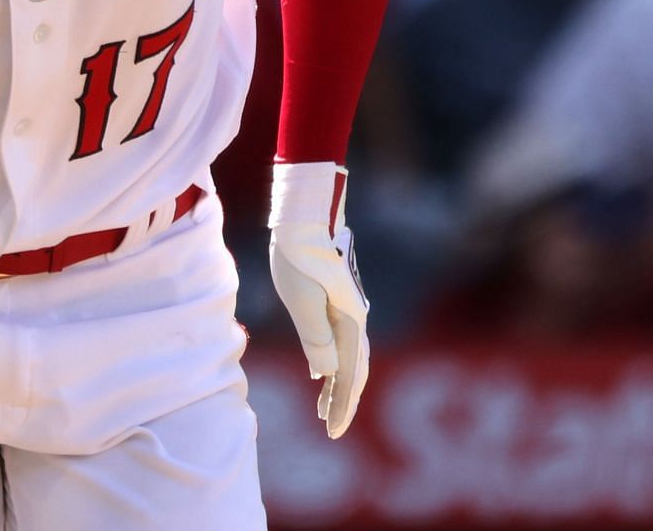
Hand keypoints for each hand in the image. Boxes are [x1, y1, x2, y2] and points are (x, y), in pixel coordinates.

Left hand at [268, 162, 370, 438]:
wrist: (305, 218)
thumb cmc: (298, 257)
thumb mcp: (302, 300)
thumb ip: (316, 338)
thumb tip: (325, 373)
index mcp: (349, 322)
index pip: (349, 375)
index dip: (342, 406)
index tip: (331, 432)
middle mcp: (354, 319)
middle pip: (354, 371)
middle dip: (343, 402)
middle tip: (330, 428)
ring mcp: (348, 311)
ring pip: (349, 358)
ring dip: (339, 385)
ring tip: (323, 409)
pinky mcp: (336, 304)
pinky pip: (340, 343)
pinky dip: (333, 364)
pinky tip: (320, 373)